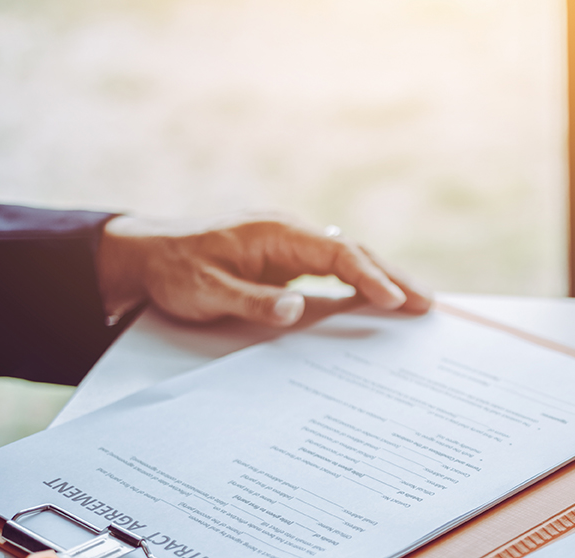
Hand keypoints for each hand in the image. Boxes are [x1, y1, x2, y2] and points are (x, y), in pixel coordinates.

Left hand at [96, 213, 430, 326]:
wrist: (146, 254)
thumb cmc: (175, 271)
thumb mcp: (206, 291)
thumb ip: (253, 301)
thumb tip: (297, 309)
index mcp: (275, 233)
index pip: (337, 253)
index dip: (369, 277)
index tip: (394, 301)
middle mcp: (289, 232)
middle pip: (354, 251)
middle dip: (393, 276)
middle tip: (428, 303)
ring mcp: (290, 244)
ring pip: (349, 257)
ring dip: (383, 278)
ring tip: (418, 302)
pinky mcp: (287, 258)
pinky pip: (335, 267)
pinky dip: (362, 281)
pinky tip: (380, 299)